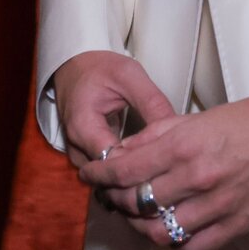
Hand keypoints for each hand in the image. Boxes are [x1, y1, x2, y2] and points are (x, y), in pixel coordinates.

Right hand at [50, 51, 176, 172]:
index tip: (167, 162)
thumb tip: (176, 134)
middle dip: (139, 176)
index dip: (141, 165)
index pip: (113, 162)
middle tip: (170, 170)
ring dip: (131, 178)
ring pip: (106, 181)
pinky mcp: (84, 158)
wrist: (72, 67)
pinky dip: (124, 174)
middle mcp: (76, 147)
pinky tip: (145, 167)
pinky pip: (104, 176)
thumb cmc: (99, 68)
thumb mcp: (128, 75)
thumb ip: (151, 102)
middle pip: (109, 177)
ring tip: (160, 170)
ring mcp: (77, 155)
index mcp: (83, 126)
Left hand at [80, 75, 248, 249]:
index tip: (90, 174)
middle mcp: (198, 176)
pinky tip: (172, 229)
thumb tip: (128, 148)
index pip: (125, 168)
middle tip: (110, 195)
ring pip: (160, 229)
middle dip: (115, 199)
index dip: (99, 175)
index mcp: (187, 143)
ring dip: (141, 224)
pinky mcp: (239, 223)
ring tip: (137, 215)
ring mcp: (219, 203)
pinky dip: (176, 241)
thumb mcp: (204, 116)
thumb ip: (162, 133)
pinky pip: (194, 245)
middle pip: (137, 201)